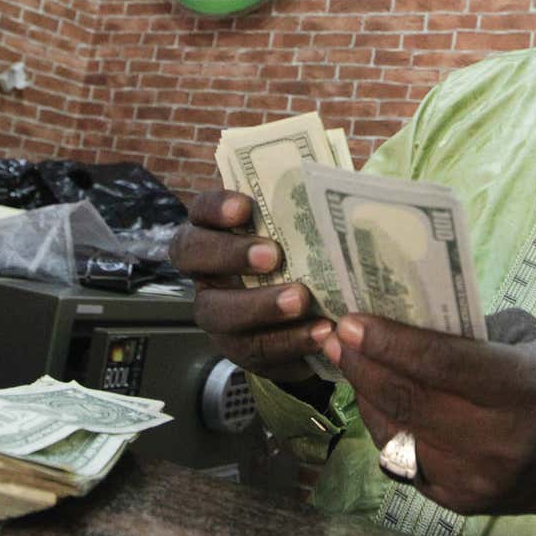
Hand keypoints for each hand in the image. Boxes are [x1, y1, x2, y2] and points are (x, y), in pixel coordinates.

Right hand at [169, 190, 332, 381]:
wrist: (310, 315)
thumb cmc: (303, 258)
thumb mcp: (300, 234)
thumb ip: (305, 214)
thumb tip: (342, 186)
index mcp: (214, 232)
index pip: (200, 212)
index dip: (216, 208)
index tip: (245, 207)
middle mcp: (206, 272)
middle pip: (194, 257)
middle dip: (231, 254)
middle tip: (273, 255)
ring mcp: (217, 314)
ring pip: (219, 312)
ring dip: (260, 306)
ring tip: (301, 301)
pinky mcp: (240, 349)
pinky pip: (255, 349)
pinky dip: (289, 342)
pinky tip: (320, 332)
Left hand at [323, 308, 535, 535]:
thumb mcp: (534, 340)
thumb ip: (475, 328)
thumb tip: (409, 316)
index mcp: (525, 388)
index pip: (442, 364)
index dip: (389, 342)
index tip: (350, 321)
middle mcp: (498, 439)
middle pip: (409, 397)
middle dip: (362, 363)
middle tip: (335, 334)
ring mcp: (475, 477)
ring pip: (395, 429)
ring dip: (365, 391)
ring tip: (348, 359)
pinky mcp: (458, 501)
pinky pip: (400, 457)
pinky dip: (383, 424)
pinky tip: (376, 398)